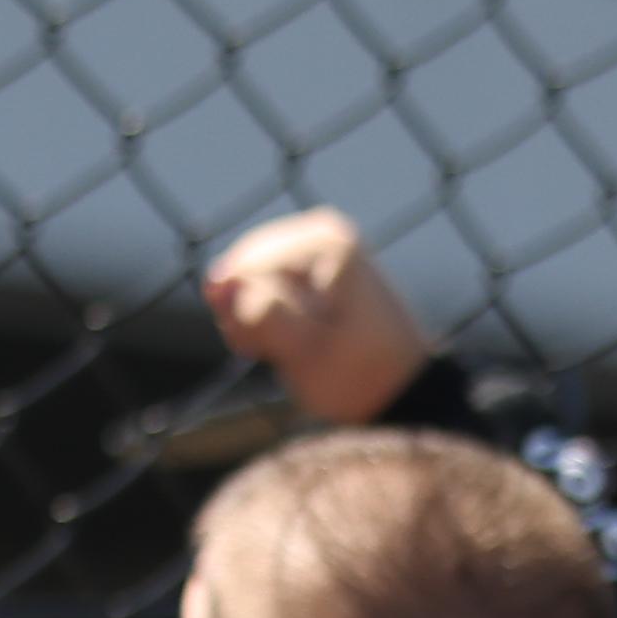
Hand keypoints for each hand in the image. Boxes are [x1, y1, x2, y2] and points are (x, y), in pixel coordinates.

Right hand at [206, 207, 437, 425]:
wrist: (397, 386)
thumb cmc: (355, 374)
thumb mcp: (307, 353)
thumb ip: (264, 314)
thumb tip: (219, 284)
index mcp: (329, 244)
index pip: (246, 273)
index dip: (247, 316)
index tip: (274, 350)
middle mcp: (324, 230)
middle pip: (242, 270)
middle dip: (246, 312)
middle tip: (276, 349)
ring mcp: (318, 241)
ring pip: (242, 277)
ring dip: (250, 315)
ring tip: (283, 344)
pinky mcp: (310, 256)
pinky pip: (255, 278)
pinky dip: (259, 310)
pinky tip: (283, 333)